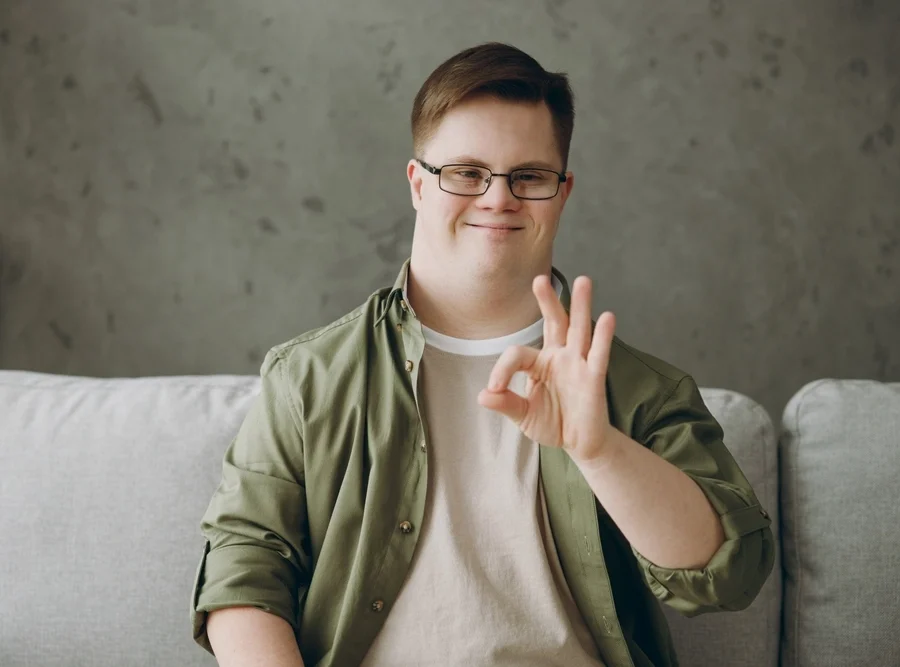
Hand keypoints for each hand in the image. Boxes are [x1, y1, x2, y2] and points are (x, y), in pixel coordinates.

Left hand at [477, 275, 616, 466]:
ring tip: (583, 281)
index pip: (517, 354)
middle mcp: (560, 357)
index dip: (502, 369)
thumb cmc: (552, 424)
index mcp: (538, 363)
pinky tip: (608, 317)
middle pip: (554, 322)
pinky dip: (602, 336)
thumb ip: (506, 404)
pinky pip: (598, 354)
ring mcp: (578, 364)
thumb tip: (482, 395)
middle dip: (548, 301)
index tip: (495, 388)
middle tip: (540, 279)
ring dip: (580, 306)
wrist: (580, 443)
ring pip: (579, 329)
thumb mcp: (523, 416)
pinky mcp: (594, 378)